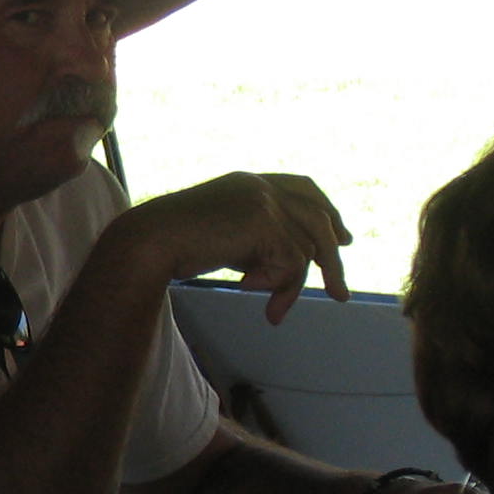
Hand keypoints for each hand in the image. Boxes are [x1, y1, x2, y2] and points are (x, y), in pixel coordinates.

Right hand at [116, 172, 351, 324]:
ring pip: (306, 248)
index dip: (328, 212)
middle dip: (332, 258)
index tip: (343, 237)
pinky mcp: (265, 221)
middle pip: (318, 218)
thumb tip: (296, 266)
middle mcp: (261, 186)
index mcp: (250, 182)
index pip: (304, 188)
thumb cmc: (175, 247)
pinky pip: (291, 262)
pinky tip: (246, 288)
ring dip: (292, 286)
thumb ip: (259, 244)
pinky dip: (275, 285)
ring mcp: (264, 200)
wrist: (150, 242)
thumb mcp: (227, 241)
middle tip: (339, 293)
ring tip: (274, 310)